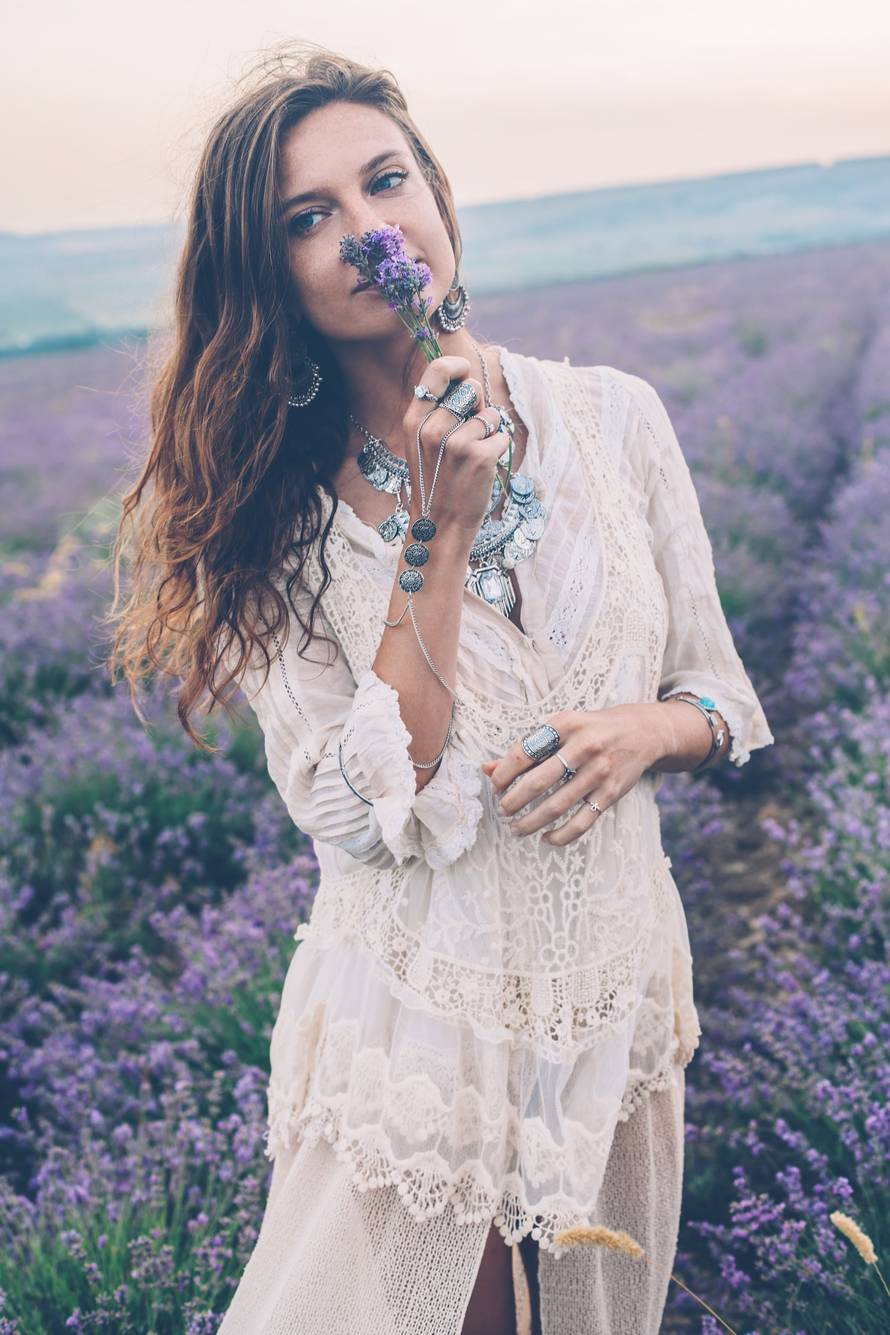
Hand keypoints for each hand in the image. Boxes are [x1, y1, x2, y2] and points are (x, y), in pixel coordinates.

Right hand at [402, 355, 508, 539]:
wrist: (440, 525)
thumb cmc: (436, 482)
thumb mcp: (421, 444)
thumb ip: (437, 412)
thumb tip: (469, 382)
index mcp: (414, 421)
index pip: (438, 371)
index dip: (458, 366)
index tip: (465, 371)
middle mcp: (432, 429)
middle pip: (471, 389)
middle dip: (478, 405)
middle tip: (469, 432)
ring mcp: (456, 443)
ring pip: (490, 414)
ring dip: (489, 432)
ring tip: (473, 455)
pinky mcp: (480, 457)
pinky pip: (502, 436)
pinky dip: (498, 450)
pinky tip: (482, 468)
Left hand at [480, 704, 665, 846]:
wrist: (642, 732)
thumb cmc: (590, 730)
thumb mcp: (560, 728)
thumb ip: (526, 748)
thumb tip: (485, 768)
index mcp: (565, 725)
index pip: (524, 753)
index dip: (503, 774)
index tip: (495, 787)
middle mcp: (583, 746)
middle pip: (538, 782)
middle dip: (514, 801)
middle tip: (502, 811)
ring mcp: (599, 771)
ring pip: (558, 806)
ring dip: (531, 822)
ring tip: (516, 829)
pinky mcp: (611, 793)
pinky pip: (582, 822)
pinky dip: (561, 835)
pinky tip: (546, 838)